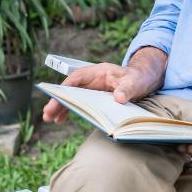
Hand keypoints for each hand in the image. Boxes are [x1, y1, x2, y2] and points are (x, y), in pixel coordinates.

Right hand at [42, 52, 165, 122]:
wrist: (144, 79)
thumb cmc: (138, 78)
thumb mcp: (135, 82)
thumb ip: (127, 89)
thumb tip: (118, 98)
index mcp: (98, 72)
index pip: (77, 78)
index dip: (65, 88)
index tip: (55, 97)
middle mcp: (92, 79)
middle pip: (71, 89)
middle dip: (58, 100)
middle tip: (47, 113)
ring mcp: (92, 88)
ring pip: (72, 96)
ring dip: (61, 106)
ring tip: (50, 118)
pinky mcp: (94, 96)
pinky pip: (79, 102)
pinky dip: (70, 110)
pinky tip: (61, 119)